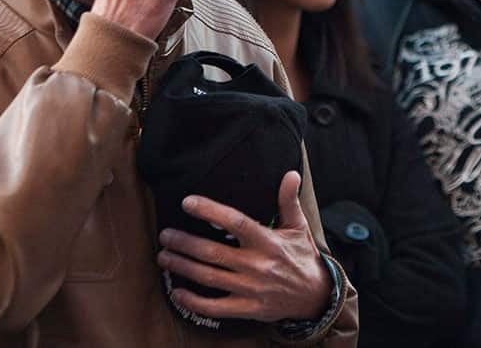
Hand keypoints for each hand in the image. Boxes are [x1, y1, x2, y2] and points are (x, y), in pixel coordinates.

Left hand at [156, 171, 332, 322]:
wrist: (316, 297)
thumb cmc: (303, 257)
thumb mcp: (298, 227)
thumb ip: (289, 200)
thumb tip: (291, 173)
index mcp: (268, 241)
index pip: (235, 222)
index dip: (210, 211)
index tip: (188, 202)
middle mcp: (257, 265)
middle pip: (213, 252)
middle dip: (185, 243)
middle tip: (165, 235)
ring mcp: (251, 288)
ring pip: (209, 277)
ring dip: (183, 267)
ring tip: (164, 256)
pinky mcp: (248, 308)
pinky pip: (216, 307)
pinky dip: (194, 301)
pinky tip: (177, 292)